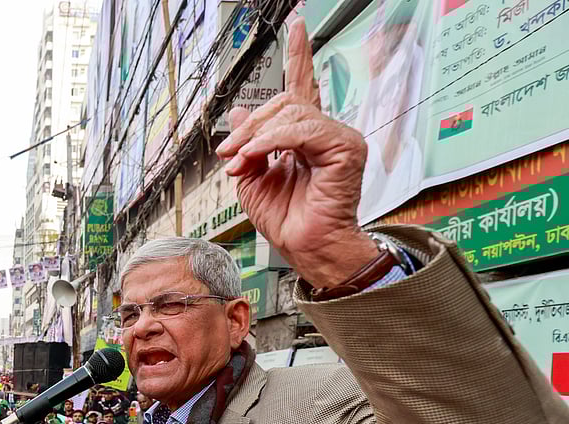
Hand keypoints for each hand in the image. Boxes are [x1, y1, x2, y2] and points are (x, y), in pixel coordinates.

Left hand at [216, 19, 377, 286]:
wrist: (306, 248)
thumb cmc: (288, 221)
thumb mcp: (253, 180)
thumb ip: (248, 145)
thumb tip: (240, 113)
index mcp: (306, 137)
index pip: (303, 87)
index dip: (299, 56)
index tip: (296, 26)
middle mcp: (325, 132)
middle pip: (284, 102)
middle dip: (248, 126)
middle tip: (227, 153)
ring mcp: (339, 138)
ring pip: (290, 113)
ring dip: (255, 137)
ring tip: (239, 162)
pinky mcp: (345, 147)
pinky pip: (301, 130)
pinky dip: (271, 142)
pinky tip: (256, 158)